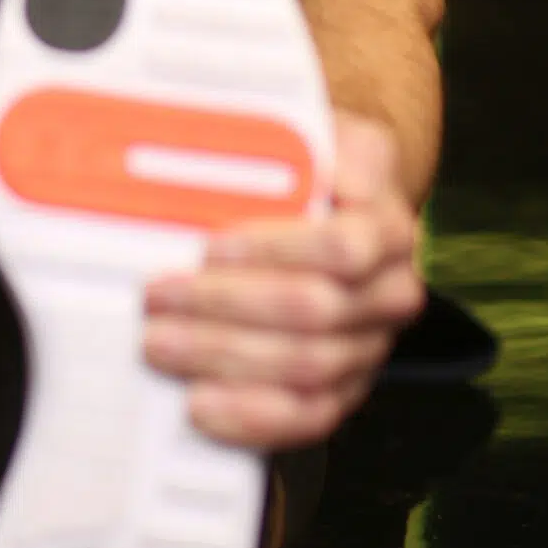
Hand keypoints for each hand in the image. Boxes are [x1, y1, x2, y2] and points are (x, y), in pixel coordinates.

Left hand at [140, 111, 423, 450]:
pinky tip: (202, 404)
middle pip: (315, 314)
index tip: (210, 247)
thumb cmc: (311, 166)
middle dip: (227, 308)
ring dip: (225, 358)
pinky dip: (253, 418)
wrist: (332, 204)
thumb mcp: (319, 129)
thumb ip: (320, 136)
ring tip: (160, 343)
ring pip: (307, 370)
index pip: (342, 248)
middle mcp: (389, 293)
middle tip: (159, 296)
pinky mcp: (343, 391)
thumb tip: (332, 169)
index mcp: (386, 227)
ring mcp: (368, 348)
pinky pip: (308, 418)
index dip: (274, 251)